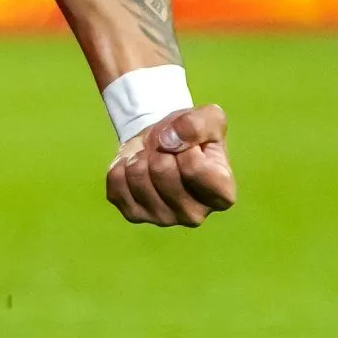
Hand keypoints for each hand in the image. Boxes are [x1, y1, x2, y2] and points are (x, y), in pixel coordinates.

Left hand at [107, 104, 235, 226]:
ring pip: (137, 178)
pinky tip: (136, 167)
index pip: (194, 168)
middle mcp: (195, 215)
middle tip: (166, 151)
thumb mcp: (209, 118)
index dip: (186, 145)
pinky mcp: (135, 215)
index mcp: (222, 195)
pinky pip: (116, 185)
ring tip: (151, 158)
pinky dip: (121, 167)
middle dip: (159, 150)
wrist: (163, 142)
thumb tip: (169, 141)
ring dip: (140, 157)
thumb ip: (198, 124)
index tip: (188, 144)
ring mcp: (164, 218)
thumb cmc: (192, 134)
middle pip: (161, 172)